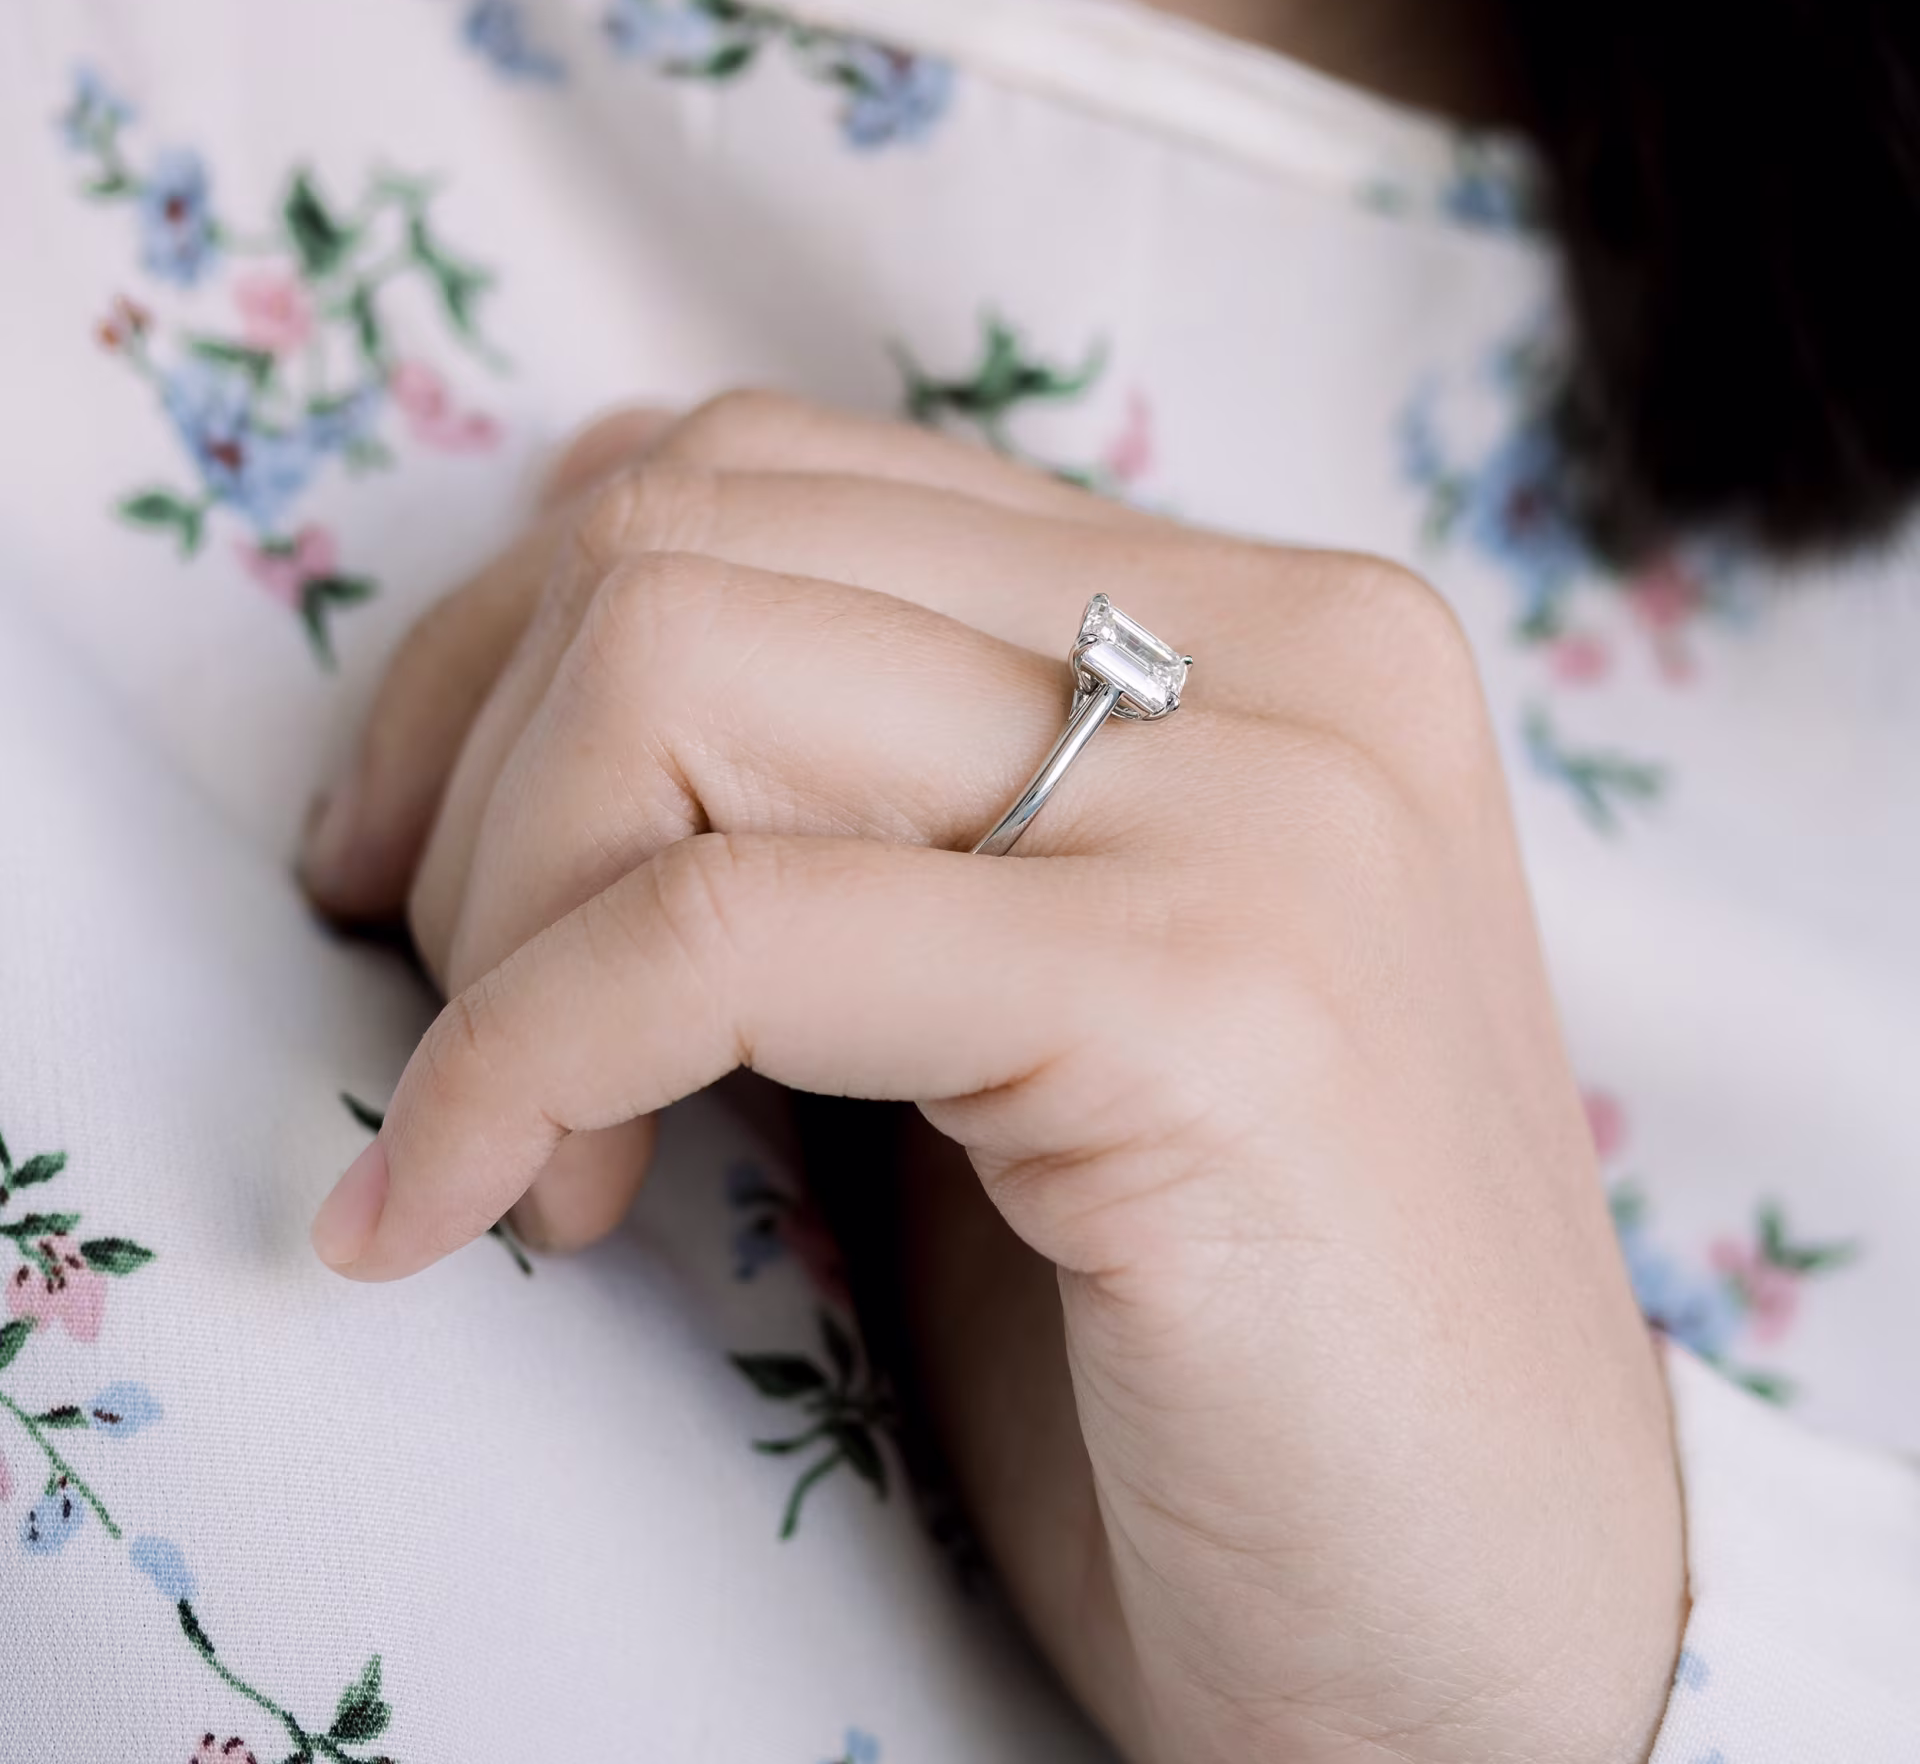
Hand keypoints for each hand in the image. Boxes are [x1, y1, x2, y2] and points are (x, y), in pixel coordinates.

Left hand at [302, 392, 1683, 1763]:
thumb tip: (569, 583)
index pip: (772, 472)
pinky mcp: (1208, 997)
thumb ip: (867, 781)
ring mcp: (1262, 804)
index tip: (423, 860)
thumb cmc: (1216, 1330)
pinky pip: (718, 930)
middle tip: (445, 1016)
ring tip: (533, 1152)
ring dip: (497, 916)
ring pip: (678, 658)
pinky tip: (471, 1206)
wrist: (1471, 1627)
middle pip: (693, 535)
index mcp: (1256, 620)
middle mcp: (1286, 651)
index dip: (513, 648)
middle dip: (472, 775)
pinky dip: (519, 1054)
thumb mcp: (1017, 980)